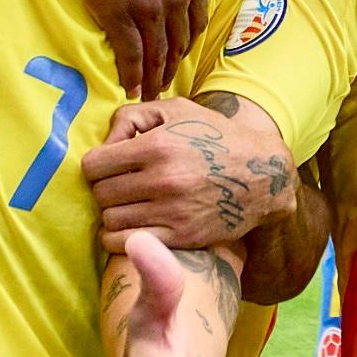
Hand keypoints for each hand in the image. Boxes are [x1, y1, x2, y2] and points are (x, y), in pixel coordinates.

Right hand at [56, 0, 205, 99]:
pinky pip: (130, 54)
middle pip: (177, 45)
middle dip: (170, 69)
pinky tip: (128, 88)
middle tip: (163, 88)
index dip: (185, 48)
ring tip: (147, 96)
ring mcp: (149, 7)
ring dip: (152, 80)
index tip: (176, 61)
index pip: (195, 25)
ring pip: (156, 55)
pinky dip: (131, 75)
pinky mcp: (119, 12)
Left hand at [83, 96, 295, 251]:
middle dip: (105, 189)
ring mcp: (173, 212)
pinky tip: (131, 227)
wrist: (263, 174)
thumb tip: (105, 144)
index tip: (108, 167)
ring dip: (113, 214)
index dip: (96, 166)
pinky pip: (128, 246)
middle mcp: (163, 180)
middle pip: (101, 195)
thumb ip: (131, 116)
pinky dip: (121, 239)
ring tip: (127, 206)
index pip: (93, 166)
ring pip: (111, 222)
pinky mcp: (182, 238)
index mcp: (158, 145)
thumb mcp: (177, 110)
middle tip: (120, 186)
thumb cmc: (214, 137)